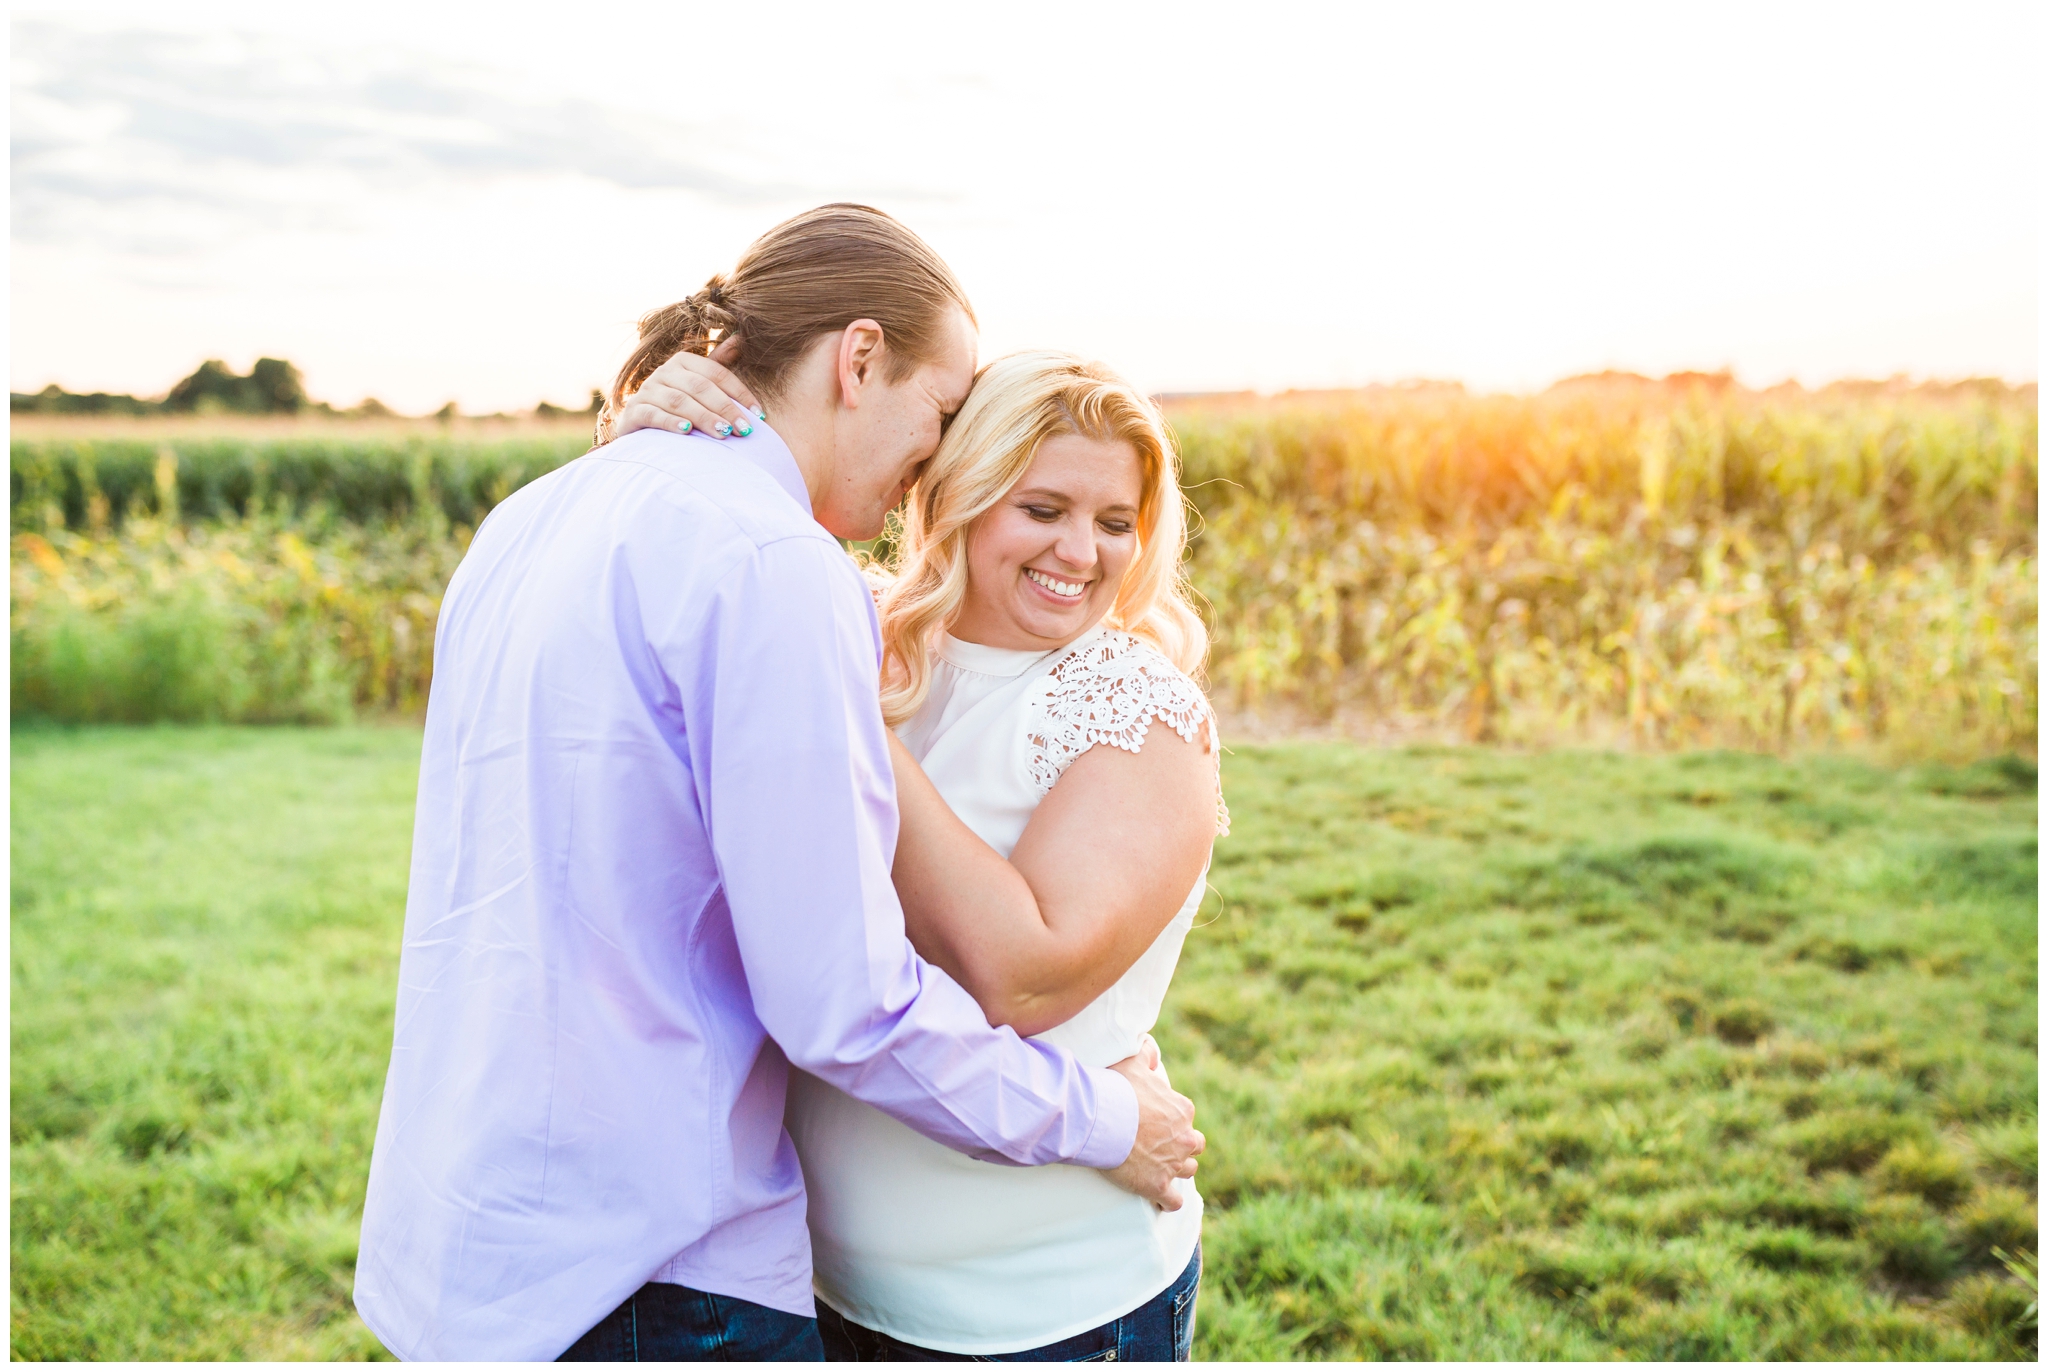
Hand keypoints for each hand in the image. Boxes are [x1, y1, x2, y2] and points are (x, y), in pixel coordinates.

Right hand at [612, 339, 762, 439]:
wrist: (641, 424)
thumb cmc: (678, 404)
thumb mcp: (697, 382)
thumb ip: (719, 363)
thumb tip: (741, 337)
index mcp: (683, 361)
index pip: (716, 373)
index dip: (740, 393)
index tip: (759, 414)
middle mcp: (664, 372)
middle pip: (699, 387)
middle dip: (725, 409)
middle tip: (745, 430)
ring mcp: (647, 391)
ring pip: (679, 402)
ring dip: (704, 418)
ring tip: (723, 434)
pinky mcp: (633, 411)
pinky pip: (654, 415)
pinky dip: (671, 423)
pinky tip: (687, 432)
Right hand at [1099, 1041, 1202, 1209]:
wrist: (1101, 1120)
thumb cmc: (1116, 1090)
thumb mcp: (1133, 1062)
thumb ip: (1146, 1053)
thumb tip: (1151, 1049)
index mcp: (1182, 1110)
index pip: (1186, 1116)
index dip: (1173, 1120)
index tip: (1156, 1122)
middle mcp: (1184, 1138)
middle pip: (1195, 1145)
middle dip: (1183, 1146)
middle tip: (1163, 1146)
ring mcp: (1173, 1164)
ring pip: (1188, 1171)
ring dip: (1177, 1170)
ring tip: (1162, 1170)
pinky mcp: (1158, 1185)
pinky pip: (1173, 1201)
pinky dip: (1167, 1201)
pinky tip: (1160, 1200)